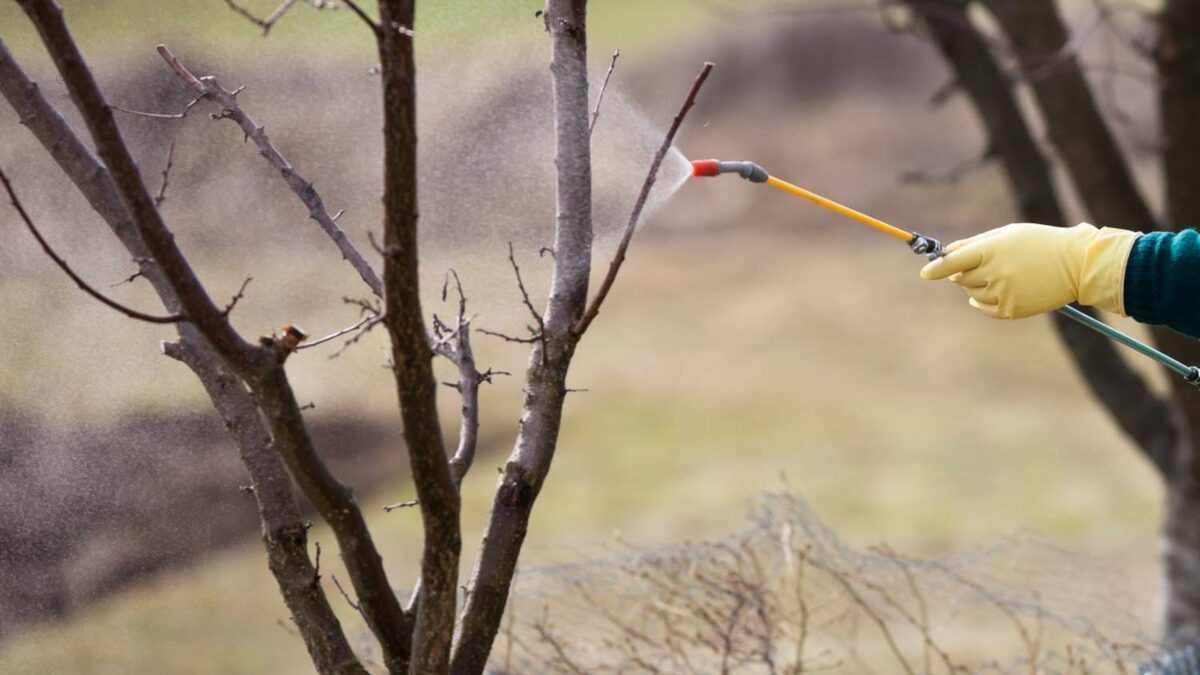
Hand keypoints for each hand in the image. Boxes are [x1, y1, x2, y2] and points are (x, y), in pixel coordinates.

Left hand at [919, 223, 1138, 318]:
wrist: (1076, 263)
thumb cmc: (1038, 243)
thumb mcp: (1007, 234)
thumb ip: (974, 244)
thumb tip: (946, 254)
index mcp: (991, 250)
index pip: (953, 262)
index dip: (936, 268)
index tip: (924, 273)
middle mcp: (995, 273)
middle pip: (960, 278)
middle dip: (963, 272)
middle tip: (983, 264)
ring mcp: (1003, 293)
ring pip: (971, 293)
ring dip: (976, 286)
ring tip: (1000, 274)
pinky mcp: (1012, 310)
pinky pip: (984, 309)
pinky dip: (981, 303)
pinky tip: (992, 292)